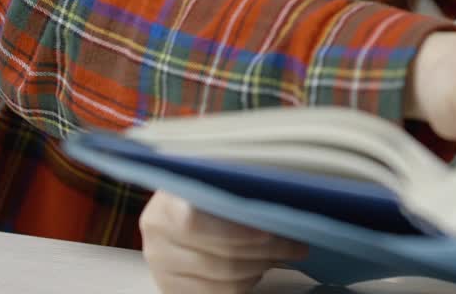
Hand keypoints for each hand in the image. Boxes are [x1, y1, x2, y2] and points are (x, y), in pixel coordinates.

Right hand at [140, 191, 307, 293]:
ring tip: (283, 252)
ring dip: (261, 268)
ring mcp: (163, 269)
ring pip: (224, 281)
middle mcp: (158, 240)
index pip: (194, 223)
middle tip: (297, 244)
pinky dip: (247, 283)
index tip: (267, 231)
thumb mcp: (219, 172)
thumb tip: (282, 193)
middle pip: (218, 258)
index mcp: (166, 204)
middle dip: (266, 252)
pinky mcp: (173, 290)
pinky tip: (260, 265)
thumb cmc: (209, 185)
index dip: (234, 232)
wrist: (181, 203)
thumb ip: (241, 182)